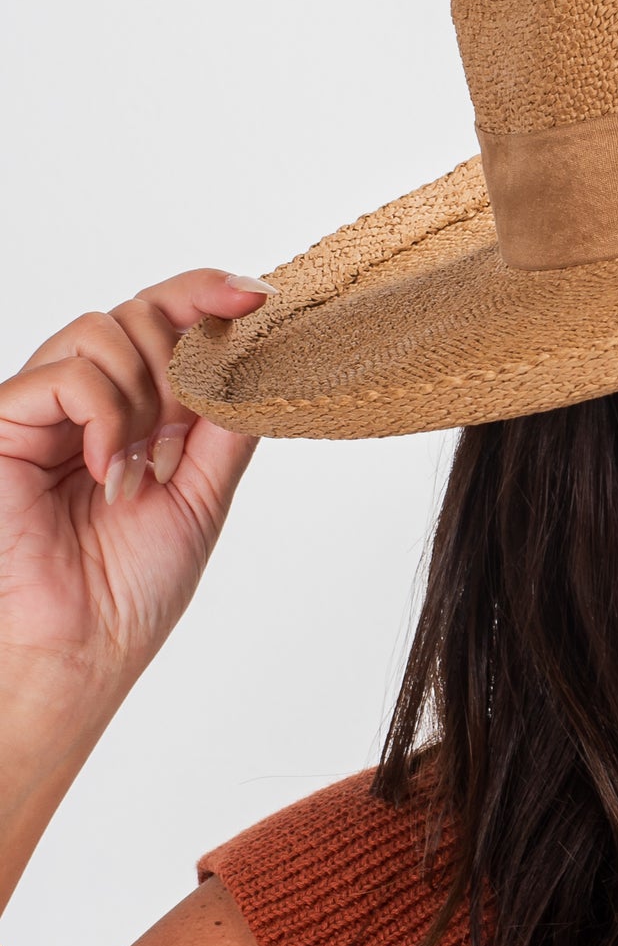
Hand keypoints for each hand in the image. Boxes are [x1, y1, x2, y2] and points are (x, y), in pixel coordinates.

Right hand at [0, 271, 271, 759]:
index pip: (167, 319)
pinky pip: (68, 374)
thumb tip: (264, 356)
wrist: (79, 652)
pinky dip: (105, 415)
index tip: (258, 295)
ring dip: (145, 393)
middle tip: (180, 439)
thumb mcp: (204, 492)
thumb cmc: (128, 590)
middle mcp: (85, 399)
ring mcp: (42, 408)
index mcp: (134, 410)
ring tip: (141, 467)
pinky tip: (108, 469)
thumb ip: (228, 422)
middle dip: (180, 362)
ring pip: (104, 328)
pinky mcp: (5, 422)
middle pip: (140, 310)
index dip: (209, 293)